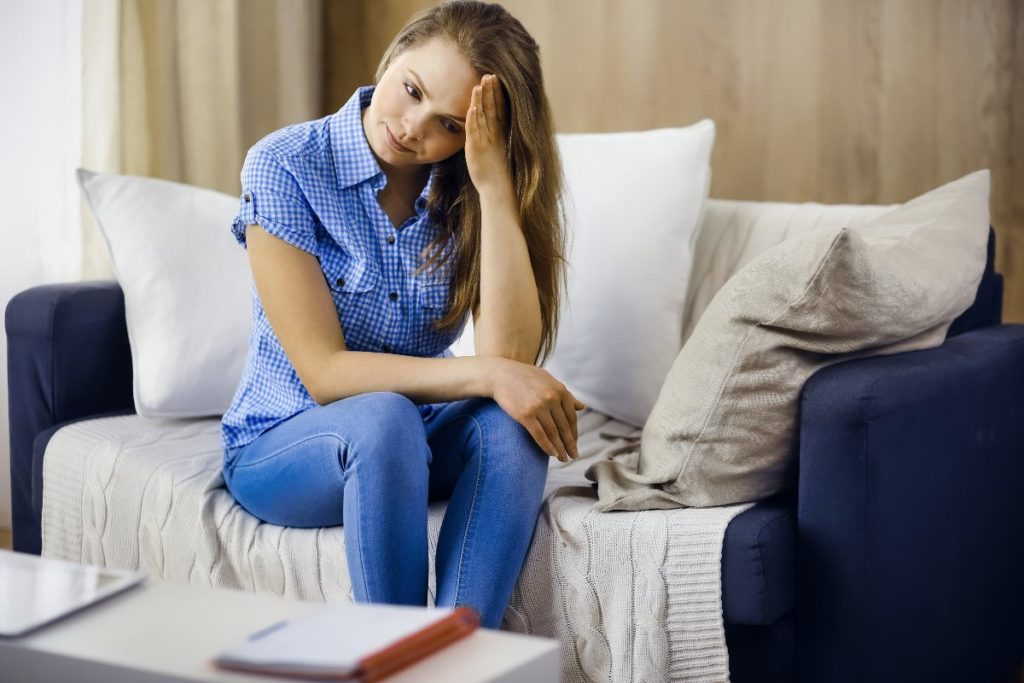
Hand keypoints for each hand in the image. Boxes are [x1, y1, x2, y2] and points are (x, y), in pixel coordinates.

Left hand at [465, 74, 512, 198]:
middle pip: (492, 108)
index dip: (497, 94)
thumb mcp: (496, 151)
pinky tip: (472, 107)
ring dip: (481, 100)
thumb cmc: (496, 172)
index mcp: (499, 134)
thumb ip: (492, 138)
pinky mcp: (476, 148)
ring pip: (483, 116)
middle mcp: (493, 134)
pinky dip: (473, 118)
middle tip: (489, 75)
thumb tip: (488, 130)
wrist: (497, 187)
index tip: (496, 80)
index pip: (499, 109)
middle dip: (491, 91)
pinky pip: (474, 130)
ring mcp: (485, 140)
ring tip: (479, 84)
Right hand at [486, 357, 586, 462]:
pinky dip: (547, 447)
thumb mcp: (547, 380)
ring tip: (563, 459)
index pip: (571, 417)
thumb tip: (582, 407)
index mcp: (560, 390)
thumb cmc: (524, 376)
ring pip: (553, 434)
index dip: (574, 433)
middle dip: (570, 444)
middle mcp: (551, 398)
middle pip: (564, 427)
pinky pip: (539, 435)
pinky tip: (552, 454)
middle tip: (574, 456)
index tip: (574, 443)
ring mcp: (539, 407)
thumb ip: (565, 394)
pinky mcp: (525, 415)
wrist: (499, 375)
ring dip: (560, 449)